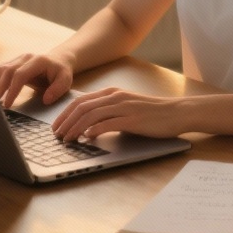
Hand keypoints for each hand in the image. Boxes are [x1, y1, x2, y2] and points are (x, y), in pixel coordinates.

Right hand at [0, 52, 73, 108]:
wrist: (57, 60)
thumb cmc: (60, 71)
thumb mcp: (66, 80)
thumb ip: (58, 89)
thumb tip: (46, 99)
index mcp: (38, 61)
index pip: (20, 74)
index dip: (12, 89)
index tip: (7, 104)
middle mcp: (25, 57)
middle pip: (6, 71)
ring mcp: (17, 59)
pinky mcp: (11, 63)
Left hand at [50, 87, 184, 141]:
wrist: (176, 112)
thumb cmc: (151, 113)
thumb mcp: (126, 108)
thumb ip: (108, 114)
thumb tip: (87, 127)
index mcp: (112, 93)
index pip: (80, 101)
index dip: (64, 114)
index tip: (55, 126)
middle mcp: (115, 97)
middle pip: (82, 107)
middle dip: (65, 121)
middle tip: (56, 135)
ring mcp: (124, 107)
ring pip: (91, 115)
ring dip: (76, 128)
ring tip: (67, 139)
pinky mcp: (132, 119)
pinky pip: (109, 123)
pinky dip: (95, 130)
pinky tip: (87, 138)